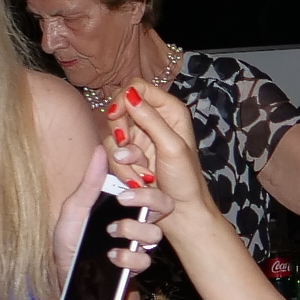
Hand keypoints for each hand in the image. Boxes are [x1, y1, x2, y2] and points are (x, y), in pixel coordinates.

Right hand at [116, 86, 224, 238]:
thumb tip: (130, 95)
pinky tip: (139, 181)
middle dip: (120, 133)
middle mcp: (154, 120)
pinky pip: (113, 154)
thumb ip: (151, 120)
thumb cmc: (185, 180)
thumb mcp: (171, 147)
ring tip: (143, 176)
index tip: (116, 118)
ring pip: (113, 135)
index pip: (136, 88)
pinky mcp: (130, 155)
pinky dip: (123, 169)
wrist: (181, 212)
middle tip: (128, 150)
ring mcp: (140, 138)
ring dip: (123, 158)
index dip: (123, 100)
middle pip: (119, 110)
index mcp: (170, 111)